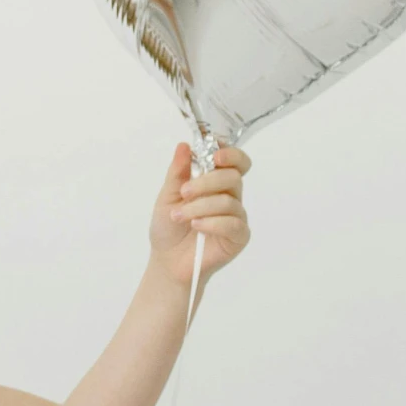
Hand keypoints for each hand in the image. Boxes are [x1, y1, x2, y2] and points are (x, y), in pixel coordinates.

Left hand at [149, 141, 251, 289]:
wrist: (167, 260)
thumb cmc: (169, 226)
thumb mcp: (167, 196)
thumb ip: (177, 172)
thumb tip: (184, 146)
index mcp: (215, 182)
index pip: (235, 161)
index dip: (230, 154)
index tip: (214, 155)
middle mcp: (230, 196)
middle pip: (232, 177)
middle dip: (206, 182)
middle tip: (184, 193)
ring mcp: (236, 216)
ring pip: (228, 201)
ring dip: (200, 207)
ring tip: (179, 217)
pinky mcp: (239, 237)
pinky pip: (233, 224)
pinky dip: (212, 223)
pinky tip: (197, 226)